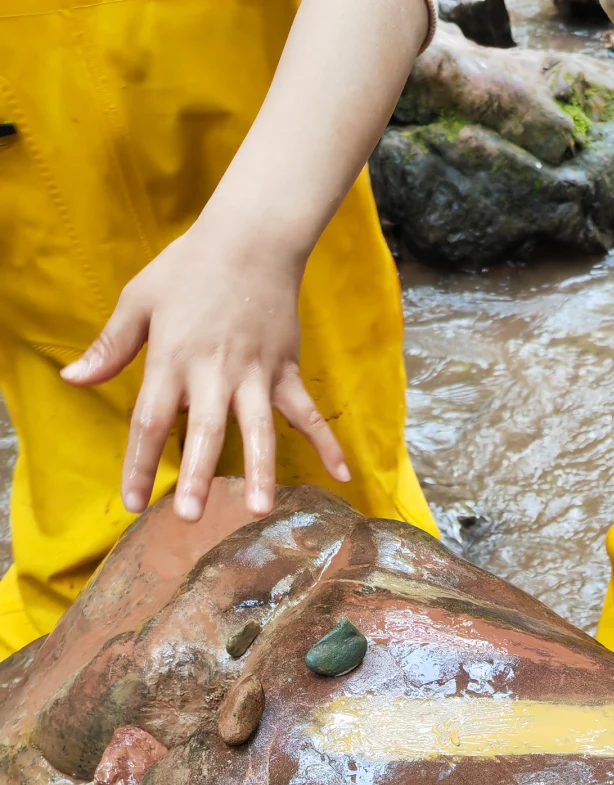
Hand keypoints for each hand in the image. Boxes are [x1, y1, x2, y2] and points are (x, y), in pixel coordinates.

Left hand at [61, 223, 348, 521]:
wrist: (251, 238)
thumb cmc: (190, 268)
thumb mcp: (138, 300)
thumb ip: (110, 346)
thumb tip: (73, 378)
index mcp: (172, 358)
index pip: (150, 420)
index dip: (139, 463)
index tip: (133, 501)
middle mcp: (214, 373)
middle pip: (203, 431)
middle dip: (198, 475)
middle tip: (192, 516)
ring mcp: (255, 374)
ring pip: (258, 429)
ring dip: (259, 470)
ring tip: (258, 509)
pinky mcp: (285, 371)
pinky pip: (306, 412)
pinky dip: (327, 443)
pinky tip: (341, 476)